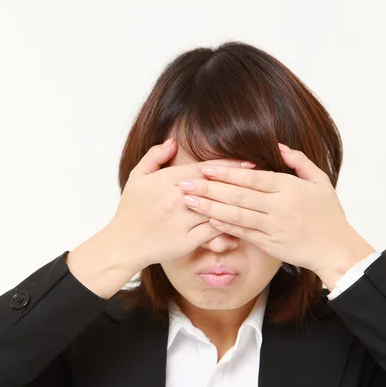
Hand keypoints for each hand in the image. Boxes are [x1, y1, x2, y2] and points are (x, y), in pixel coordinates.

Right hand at [107, 138, 255, 273]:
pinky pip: (213, 232)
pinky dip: (228, 228)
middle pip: (215, 187)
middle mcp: (176, 199)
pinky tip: (242, 224)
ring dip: (238, 205)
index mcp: (166, 181)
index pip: (204, 169)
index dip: (228, 165)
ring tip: (258, 200)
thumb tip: (173, 142)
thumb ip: (155, 156)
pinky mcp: (186, 241)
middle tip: (262, 177)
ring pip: (217, 210)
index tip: (249, 161)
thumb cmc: (130, 211)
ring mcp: (182, 220)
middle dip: (240, 181)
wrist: (123, 244)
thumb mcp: (137, 177)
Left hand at [178, 143, 352, 273]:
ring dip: (210, 207)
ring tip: (189, 201)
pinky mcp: (269, 244)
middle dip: (209, 188)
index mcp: (289, 188)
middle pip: (238, 196)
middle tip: (185, 183)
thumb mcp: (320, 181)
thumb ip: (299, 161)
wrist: (335, 248)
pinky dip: (225, 226)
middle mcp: (278, 207)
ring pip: (236, 215)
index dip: (227, 173)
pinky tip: (208, 219)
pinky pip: (243, 233)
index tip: (205, 167)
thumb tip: (278, 146)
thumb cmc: (328, 213)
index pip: (252, 178)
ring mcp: (273, 227)